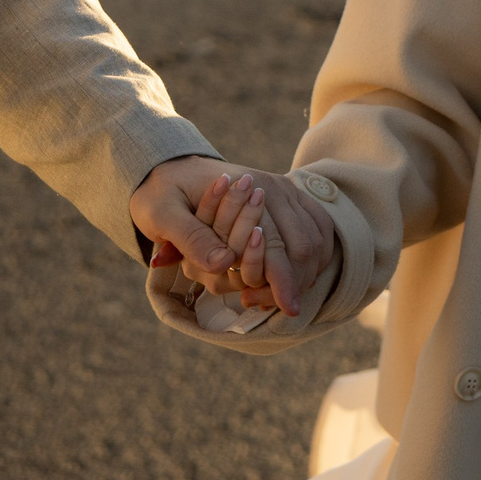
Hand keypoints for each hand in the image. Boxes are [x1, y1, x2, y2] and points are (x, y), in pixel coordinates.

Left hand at [137, 160, 337, 317]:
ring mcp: (285, 191)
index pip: (275, 244)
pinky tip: (298, 275)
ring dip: (306, 273)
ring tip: (280, 294)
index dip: (282, 281)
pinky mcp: (290, 198)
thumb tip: (223, 263)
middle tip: (280, 307)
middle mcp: (273, 187)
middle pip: (303, 246)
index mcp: (245, 188)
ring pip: (315, 241)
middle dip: (296, 282)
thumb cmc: (162, 194)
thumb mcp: (161, 214)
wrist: (173, 168)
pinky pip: (319, 230)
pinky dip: (315, 256)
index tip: (288, 310)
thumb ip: (190, 239)